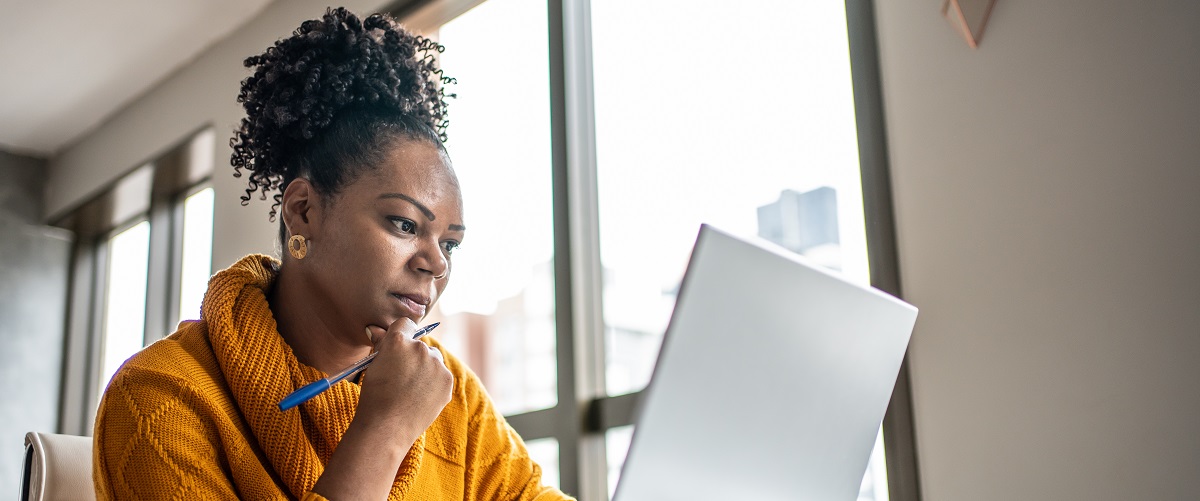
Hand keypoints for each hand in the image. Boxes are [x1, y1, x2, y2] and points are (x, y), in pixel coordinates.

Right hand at [311, 319, 452, 498]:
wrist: (386, 427)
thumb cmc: (374, 397)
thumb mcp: (373, 366)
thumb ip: (381, 345)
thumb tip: (377, 329)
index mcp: (398, 341)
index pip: (405, 324)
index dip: (401, 334)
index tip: (398, 347)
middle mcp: (420, 348)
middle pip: (420, 344)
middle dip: (413, 356)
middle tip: (401, 377)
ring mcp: (436, 364)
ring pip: (433, 359)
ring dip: (425, 368)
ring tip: (411, 390)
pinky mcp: (447, 380)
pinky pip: (441, 375)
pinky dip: (434, 383)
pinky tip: (421, 397)